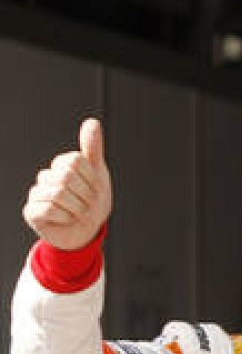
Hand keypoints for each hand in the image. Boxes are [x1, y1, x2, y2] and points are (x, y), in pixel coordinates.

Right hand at [23, 118, 112, 250]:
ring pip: (58, 193)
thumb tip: (92, 122)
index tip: (95, 189)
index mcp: (61, 165)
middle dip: (86, 194)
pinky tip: (67, 219)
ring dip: (78, 208)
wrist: (88, 231)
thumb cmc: (93, 202)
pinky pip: (49, 209)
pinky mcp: (31, 211)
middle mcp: (46, 177)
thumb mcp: (98, 174)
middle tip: (88, 204)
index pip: (76, 162)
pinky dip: (65, 217)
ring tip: (79, 213)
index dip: (91, 179)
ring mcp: (37, 193)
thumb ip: (93, 148)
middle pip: (67, 176)